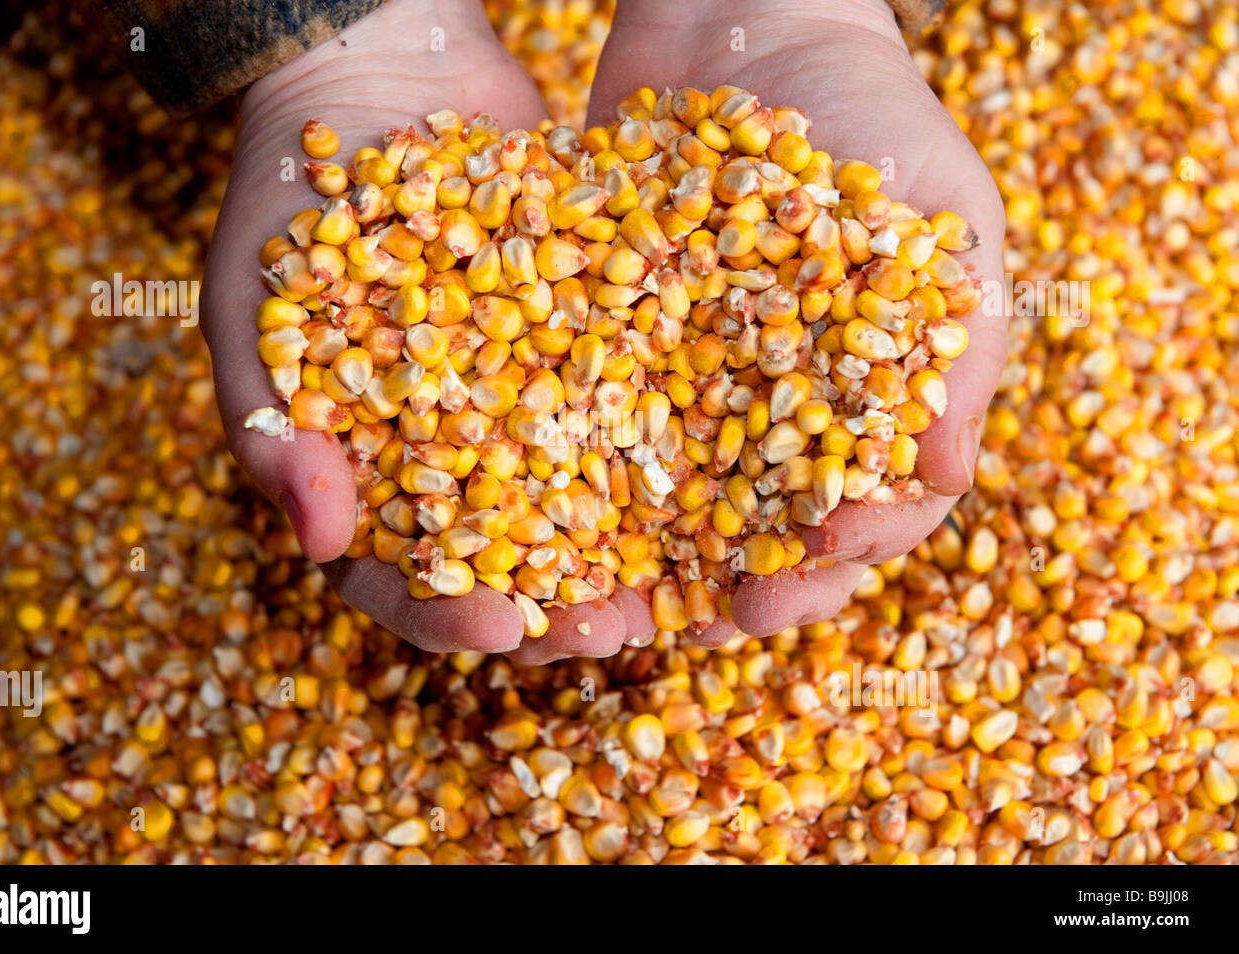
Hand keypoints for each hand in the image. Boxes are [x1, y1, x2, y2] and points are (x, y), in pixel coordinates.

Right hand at [202, 0, 655, 659]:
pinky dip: (677, 446)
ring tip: (683, 588)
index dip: (446, 611)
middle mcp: (461, 453)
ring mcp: (532, 401)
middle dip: (560, 605)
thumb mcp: (254, 308)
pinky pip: (640, 407)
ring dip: (633, 553)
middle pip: (513, 560)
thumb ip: (274, 427)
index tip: (496, 629)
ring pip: (589, 503)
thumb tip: (317, 545)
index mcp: (371, 472)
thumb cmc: (289, 197)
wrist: (377, 68)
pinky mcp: (595, 343)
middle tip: (611, 633)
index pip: (403, 575)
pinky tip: (727, 476)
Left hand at [588, 0, 1007, 642]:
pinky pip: (592, 443)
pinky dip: (571, 493)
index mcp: (876, 403)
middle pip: (772, 538)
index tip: (807, 564)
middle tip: (712, 622)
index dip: (845, 554)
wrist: (747, 19)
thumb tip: (949, 477)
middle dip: (746, 590)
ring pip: (675, 517)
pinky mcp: (616, 359)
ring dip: (649, 576)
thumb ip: (956, 341)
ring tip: (612, 616)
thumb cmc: (871, 114)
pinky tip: (538, 530)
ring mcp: (697, 396)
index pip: (876, 512)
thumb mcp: (940, 212)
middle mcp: (783, 418)